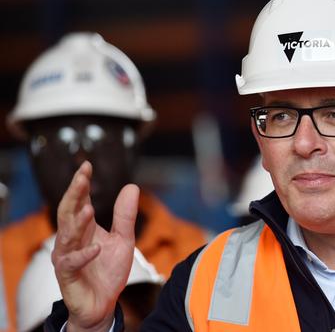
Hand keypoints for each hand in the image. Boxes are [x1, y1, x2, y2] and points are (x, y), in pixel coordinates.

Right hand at [51, 162, 138, 331]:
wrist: (103, 304)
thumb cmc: (108, 271)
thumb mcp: (124, 240)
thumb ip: (125, 215)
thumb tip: (131, 187)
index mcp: (84, 228)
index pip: (79, 201)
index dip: (81, 184)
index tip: (86, 166)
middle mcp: (71, 240)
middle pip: (68, 212)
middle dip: (74, 195)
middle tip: (81, 177)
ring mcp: (67, 257)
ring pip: (66, 236)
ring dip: (77, 223)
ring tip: (89, 209)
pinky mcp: (68, 276)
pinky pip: (72, 263)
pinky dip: (84, 255)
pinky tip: (96, 248)